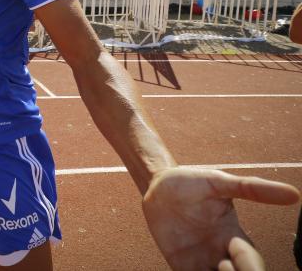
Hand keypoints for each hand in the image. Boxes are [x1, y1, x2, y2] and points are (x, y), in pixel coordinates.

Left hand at [142, 167, 299, 269]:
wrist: (156, 186)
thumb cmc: (190, 182)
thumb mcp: (219, 182)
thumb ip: (252, 189)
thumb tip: (294, 194)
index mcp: (234, 236)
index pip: (249, 261)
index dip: (248, 265)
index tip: (238, 258)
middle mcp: (221, 253)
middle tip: (223, 267)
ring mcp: (201, 261)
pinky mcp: (181, 266)